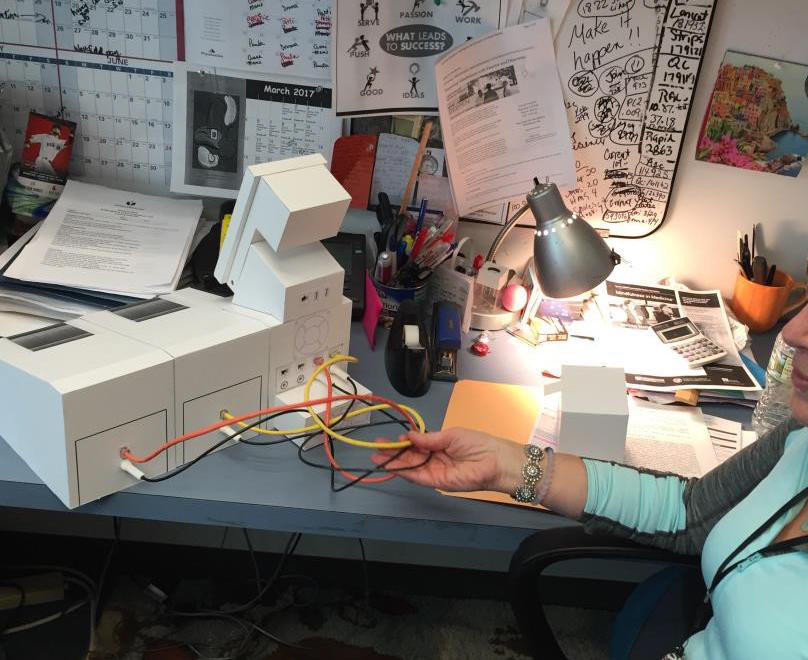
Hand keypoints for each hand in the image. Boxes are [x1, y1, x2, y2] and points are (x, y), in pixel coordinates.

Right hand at [370, 427, 523, 492]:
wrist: (496, 462)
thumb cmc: (478, 444)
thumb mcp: (451, 435)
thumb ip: (428, 439)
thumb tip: (409, 436)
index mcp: (439, 445)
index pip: (415, 445)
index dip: (401, 443)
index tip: (387, 439)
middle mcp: (435, 459)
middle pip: (409, 457)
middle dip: (392, 453)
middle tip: (375, 448)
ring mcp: (435, 471)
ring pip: (410, 467)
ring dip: (394, 463)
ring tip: (377, 457)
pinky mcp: (438, 482)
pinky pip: (418, 477)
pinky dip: (405, 472)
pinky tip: (393, 465)